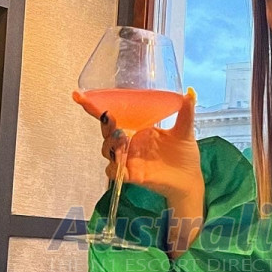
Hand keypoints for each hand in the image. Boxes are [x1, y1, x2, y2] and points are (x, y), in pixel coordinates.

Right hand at [74, 87, 204, 205]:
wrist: (190, 178)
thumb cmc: (184, 154)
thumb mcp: (185, 130)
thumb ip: (185, 112)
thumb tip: (190, 92)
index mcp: (138, 130)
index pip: (114, 118)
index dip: (96, 108)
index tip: (80, 96)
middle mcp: (130, 144)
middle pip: (107, 133)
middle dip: (104, 125)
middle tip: (109, 118)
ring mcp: (130, 159)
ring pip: (107, 151)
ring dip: (110, 143)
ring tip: (122, 138)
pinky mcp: (132, 175)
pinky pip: (114, 172)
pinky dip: (114, 166)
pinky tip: (121, 160)